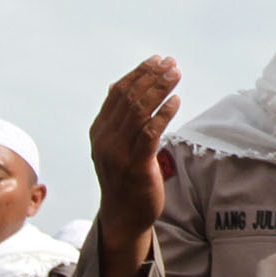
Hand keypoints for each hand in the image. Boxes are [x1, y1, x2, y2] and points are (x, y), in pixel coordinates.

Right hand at [91, 57, 181, 266]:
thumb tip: (115, 86)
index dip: (138, 73)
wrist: (123, 216)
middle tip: (170, 64)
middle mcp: (105, 139)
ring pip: (139, 111)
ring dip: (159, 89)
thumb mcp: (113, 146)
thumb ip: (116, 119)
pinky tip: (175, 102)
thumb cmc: (124, 179)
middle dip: (151, 76)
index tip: (156, 60)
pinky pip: (149, 132)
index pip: (117, 92)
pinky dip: (163, 114)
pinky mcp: (135, 165)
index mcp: (99, 131)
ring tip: (176, 75)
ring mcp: (118, 153)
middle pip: (129, 97)